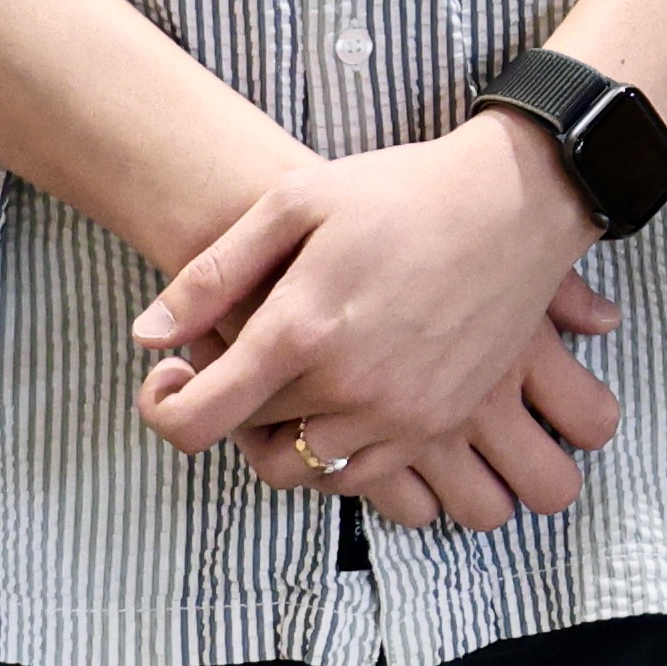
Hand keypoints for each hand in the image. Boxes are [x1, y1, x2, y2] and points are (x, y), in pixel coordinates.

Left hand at [132, 115, 609, 493]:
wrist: (519, 201)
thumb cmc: (403, 190)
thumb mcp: (295, 202)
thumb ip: (213, 273)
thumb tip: (147, 337)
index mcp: (301, 332)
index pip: (196, 421)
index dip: (162, 407)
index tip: (172, 377)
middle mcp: (348, 387)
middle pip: (246, 441)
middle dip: (227, 405)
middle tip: (241, 359)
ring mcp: (400, 413)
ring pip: (302, 470)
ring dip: (278, 439)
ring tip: (289, 385)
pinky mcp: (439, 421)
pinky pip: (362, 475)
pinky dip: (334, 454)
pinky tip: (338, 403)